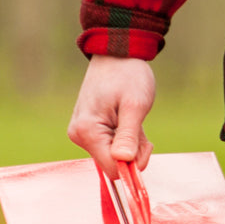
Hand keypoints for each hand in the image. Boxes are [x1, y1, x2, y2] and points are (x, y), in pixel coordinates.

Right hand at [68, 55, 155, 178]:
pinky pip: (111, 146)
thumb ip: (128, 136)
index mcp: (87, 131)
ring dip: (131, 143)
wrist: (117, 54)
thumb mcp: (135, 106)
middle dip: (133, 150)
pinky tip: (127, 119)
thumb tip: (123, 161)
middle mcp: (79, 136)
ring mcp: (82, 134)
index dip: (132, 163)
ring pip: (114, 156)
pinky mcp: (89, 131)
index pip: (112, 169)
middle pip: (114, 164)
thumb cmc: (128, 76)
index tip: (145, 144)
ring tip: (133, 118)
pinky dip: (125, 138)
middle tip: (139, 125)